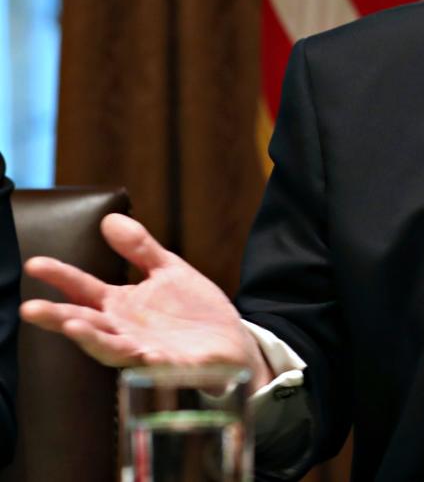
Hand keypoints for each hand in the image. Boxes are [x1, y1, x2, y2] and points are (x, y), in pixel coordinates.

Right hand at [20, 214, 272, 388]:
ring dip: (91, 339)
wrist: (231, 341)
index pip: (83, 289)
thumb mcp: (168, 270)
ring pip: (111, 347)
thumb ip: (139, 248)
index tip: (35, 263)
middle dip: (58, 316)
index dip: (60, 276)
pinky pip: (156, 365)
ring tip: (73, 325)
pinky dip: (146, 359)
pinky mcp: (171, 367)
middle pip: (85, 322)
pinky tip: (142, 352)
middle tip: (30, 308)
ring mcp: (144, 350)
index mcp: (121, 305)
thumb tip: (109, 218)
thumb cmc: (193, 310)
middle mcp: (125, 330)